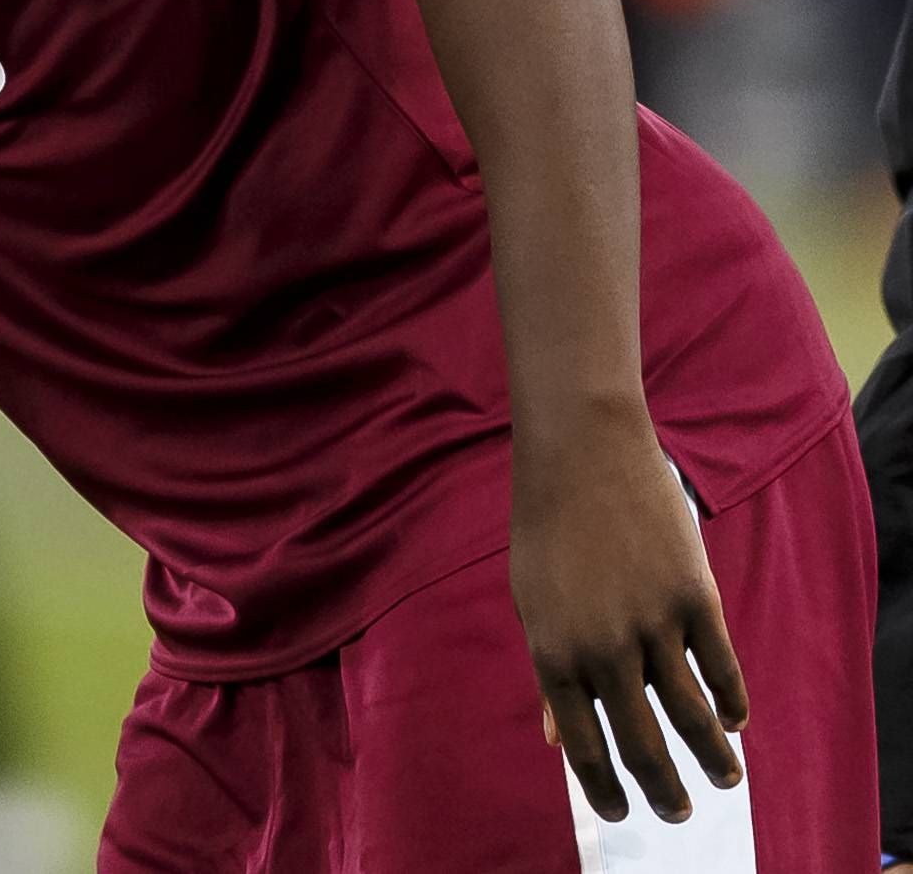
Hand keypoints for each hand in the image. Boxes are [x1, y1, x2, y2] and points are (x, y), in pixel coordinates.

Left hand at [512, 417, 746, 824]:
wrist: (581, 453)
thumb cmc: (548, 529)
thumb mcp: (532, 602)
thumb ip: (549, 672)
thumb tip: (554, 741)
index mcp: (552, 653)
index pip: (582, 744)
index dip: (604, 787)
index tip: (619, 813)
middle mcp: (602, 649)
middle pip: (642, 743)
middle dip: (663, 789)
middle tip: (679, 814)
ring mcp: (653, 625)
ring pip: (692, 716)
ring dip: (711, 758)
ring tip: (724, 781)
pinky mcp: (696, 599)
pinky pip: (722, 669)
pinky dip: (732, 702)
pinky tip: (735, 721)